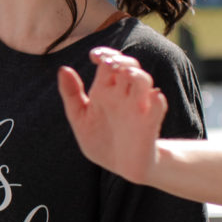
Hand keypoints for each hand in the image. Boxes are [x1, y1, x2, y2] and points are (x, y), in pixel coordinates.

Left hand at [58, 48, 164, 183]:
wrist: (119, 167)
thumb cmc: (100, 140)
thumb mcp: (80, 118)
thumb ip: (71, 95)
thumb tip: (63, 69)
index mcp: (105, 91)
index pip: (109, 62)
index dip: (104, 53)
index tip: (94, 56)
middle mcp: (123, 95)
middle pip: (128, 66)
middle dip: (120, 61)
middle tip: (108, 64)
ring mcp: (138, 108)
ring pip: (144, 81)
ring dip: (137, 75)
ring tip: (127, 76)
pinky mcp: (149, 124)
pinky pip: (158, 106)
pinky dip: (156, 100)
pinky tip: (151, 98)